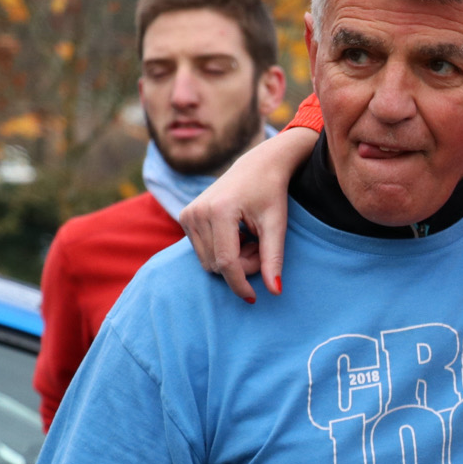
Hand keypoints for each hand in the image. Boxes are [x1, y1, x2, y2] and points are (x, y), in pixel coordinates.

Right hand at [179, 127, 318, 302]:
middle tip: (261, 247)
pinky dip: (222, 252)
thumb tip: (275, 292)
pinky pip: (202, 251)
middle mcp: (197, 212)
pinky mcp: (185, 217)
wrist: (258, 165)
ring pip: (208, 261)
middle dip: (241, 266)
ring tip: (250, 239)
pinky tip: (238, 235)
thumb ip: (273, 259)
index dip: (240, 283)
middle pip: (217, 264)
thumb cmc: (271, 193)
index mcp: (220, 210)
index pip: (226, 262)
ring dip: (232, 260)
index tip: (253, 298)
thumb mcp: (277, 225)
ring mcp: (187, 214)